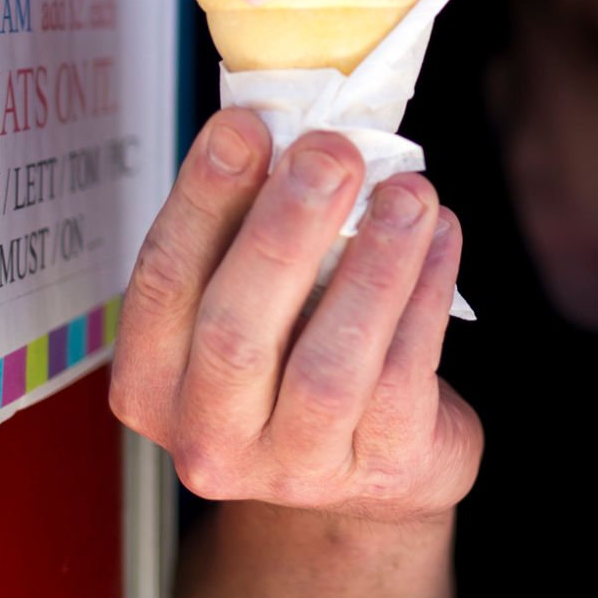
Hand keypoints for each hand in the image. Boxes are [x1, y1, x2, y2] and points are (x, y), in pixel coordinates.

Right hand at [111, 108, 480, 520]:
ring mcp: (294, 467)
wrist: (372, 468)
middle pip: (237, 333)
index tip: (245, 128)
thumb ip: (254, 228)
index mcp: (156, 382)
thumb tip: (296, 130)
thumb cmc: (302, 356)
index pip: (164, 283)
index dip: (204, 202)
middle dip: (286, 230)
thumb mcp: (259, 300)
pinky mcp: (379, 469)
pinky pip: (402, 377)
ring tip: (408, 194)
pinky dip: (425, 296)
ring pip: (330, 364)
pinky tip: (441, 237)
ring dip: (374, 265)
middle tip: (331, 154)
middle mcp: (210, 437)